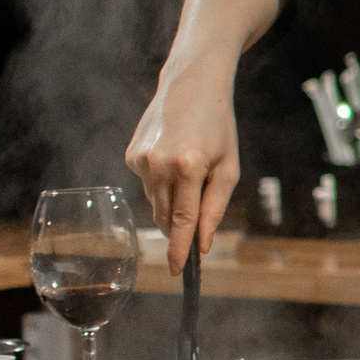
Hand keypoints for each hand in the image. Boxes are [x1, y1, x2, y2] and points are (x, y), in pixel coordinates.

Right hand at [124, 51, 241, 276]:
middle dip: (181, 225)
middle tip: (198, 215)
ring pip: (155, 203)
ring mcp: (140, 160)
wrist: (192, 86)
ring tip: (191, 172)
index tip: (176, 273)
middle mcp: (158, 165)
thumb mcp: (228, 168)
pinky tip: (173, 159)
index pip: (182, 221)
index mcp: (188, 167)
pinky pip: (148, 185)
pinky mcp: (130, 156)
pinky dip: (162, 182)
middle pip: (167, 216)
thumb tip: (203, 245)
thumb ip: (215, 208)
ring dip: (173, 201)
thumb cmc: (219, 127)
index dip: (179, 250)